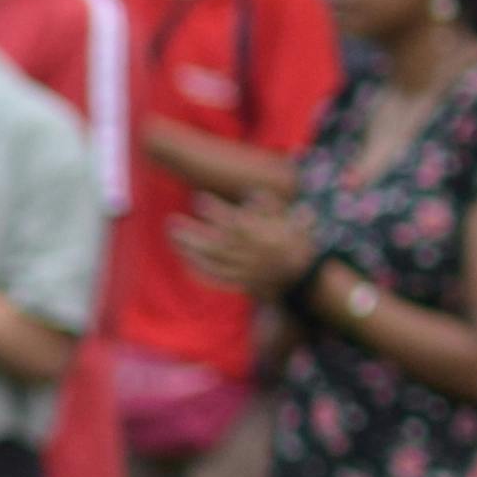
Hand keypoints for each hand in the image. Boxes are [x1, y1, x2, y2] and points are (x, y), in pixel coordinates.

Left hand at [173, 194, 313, 298]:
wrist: (304, 275)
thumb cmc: (294, 242)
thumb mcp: (287, 220)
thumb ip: (269, 207)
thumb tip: (252, 193)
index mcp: (262, 237)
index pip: (234, 222)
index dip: (215, 210)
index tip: (198, 199)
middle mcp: (250, 255)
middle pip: (216, 244)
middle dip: (192, 233)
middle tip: (171, 221)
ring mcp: (244, 271)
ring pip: (213, 261)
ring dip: (190, 249)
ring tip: (174, 236)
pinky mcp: (241, 283)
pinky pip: (217, 278)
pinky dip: (200, 269)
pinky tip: (185, 259)